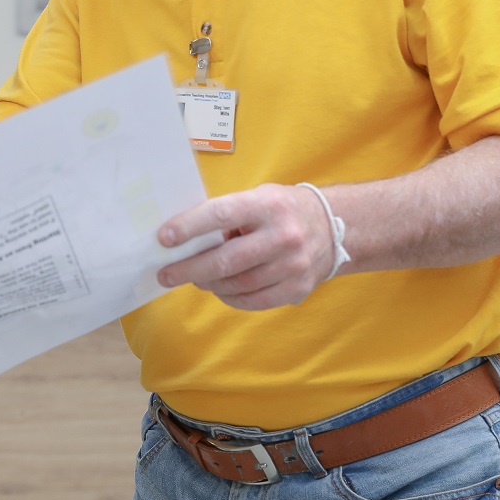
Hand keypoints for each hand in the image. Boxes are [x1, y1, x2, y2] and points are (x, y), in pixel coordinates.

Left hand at [156, 183, 338, 310]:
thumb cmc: (283, 210)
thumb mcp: (258, 198)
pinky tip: (220, 289)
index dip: (189, 227)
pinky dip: (230, 297)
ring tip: (195, 278)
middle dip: (190, 269)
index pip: (221, 215)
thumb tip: (186, 239)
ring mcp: (293, 265)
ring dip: (209, 284)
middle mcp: (283, 236)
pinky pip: (253, 301)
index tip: (164, 238)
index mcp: (268, 206)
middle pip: (226, 260)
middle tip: (166, 274)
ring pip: (237, 284)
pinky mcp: (298, 288)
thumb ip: (227, 216)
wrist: (335, 227)